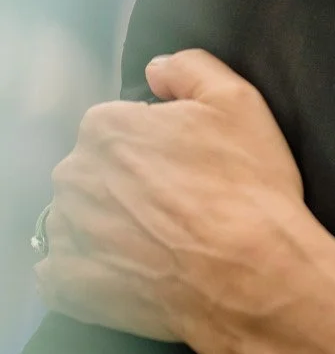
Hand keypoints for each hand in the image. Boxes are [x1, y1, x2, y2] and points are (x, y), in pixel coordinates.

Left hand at [34, 50, 323, 353]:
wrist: (249, 272)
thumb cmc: (247, 184)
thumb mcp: (239, 100)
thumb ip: (190, 68)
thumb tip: (157, 69)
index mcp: (107, 128)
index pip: (120, 124)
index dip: (159, 142)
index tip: (191, 163)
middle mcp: (74, 176)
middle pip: (97, 170)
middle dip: (130, 181)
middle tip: (182, 201)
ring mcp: (66, 233)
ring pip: (81, 217)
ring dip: (111, 224)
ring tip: (163, 240)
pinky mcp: (68, 285)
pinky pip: (66, 270)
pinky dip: (92, 270)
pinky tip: (134, 270)